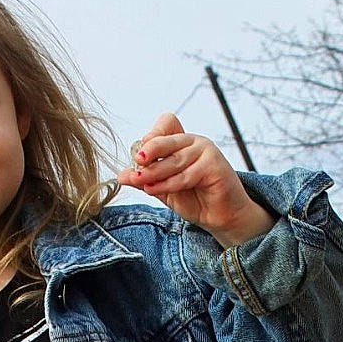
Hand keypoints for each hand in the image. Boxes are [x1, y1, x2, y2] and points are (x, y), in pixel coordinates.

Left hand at [116, 113, 273, 245]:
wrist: (221, 218)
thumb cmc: (195, 199)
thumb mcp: (164, 189)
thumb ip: (145, 180)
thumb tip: (121, 175)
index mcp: (182, 142)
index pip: (167, 124)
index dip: (153, 135)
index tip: (139, 156)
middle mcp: (194, 142)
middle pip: (167, 138)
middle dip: (149, 152)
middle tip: (137, 163)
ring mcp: (206, 151)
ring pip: (174, 160)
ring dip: (155, 172)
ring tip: (142, 183)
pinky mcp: (215, 165)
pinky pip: (187, 174)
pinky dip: (169, 183)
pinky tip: (154, 190)